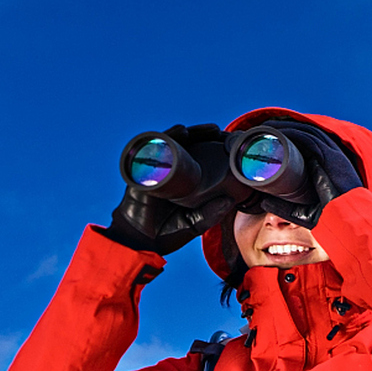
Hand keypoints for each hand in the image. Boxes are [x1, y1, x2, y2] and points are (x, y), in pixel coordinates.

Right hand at [104, 124, 234, 254]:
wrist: (139, 241)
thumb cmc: (165, 234)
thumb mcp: (194, 223)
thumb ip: (211, 214)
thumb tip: (230, 200)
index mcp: (185, 183)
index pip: (201, 160)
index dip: (215, 150)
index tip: (232, 145)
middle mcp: (172, 172)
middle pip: (190, 147)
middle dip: (206, 137)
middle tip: (222, 132)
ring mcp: (158, 169)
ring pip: (176, 143)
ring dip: (193, 133)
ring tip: (211, 129)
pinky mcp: (144, 168)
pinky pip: (155, 148)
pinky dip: (167, 137)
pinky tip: (181, 131)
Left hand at [249, 120, 364, 228]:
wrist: (349, 222)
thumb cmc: (331, 218)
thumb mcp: (302, 212)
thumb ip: (284, 207)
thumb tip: (264, 202)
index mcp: (325, 167)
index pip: (306, 145)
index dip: (289, 139)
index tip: (269, 140)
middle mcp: (330, 157)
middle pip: (305, 134)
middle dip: (284, 129)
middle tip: (263, 130)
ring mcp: (332, 155)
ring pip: (307, 132)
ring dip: (286, 127)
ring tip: (267, 127)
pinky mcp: (331, 156)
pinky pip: (310, 138)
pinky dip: (294, 132)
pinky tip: (280, 131)